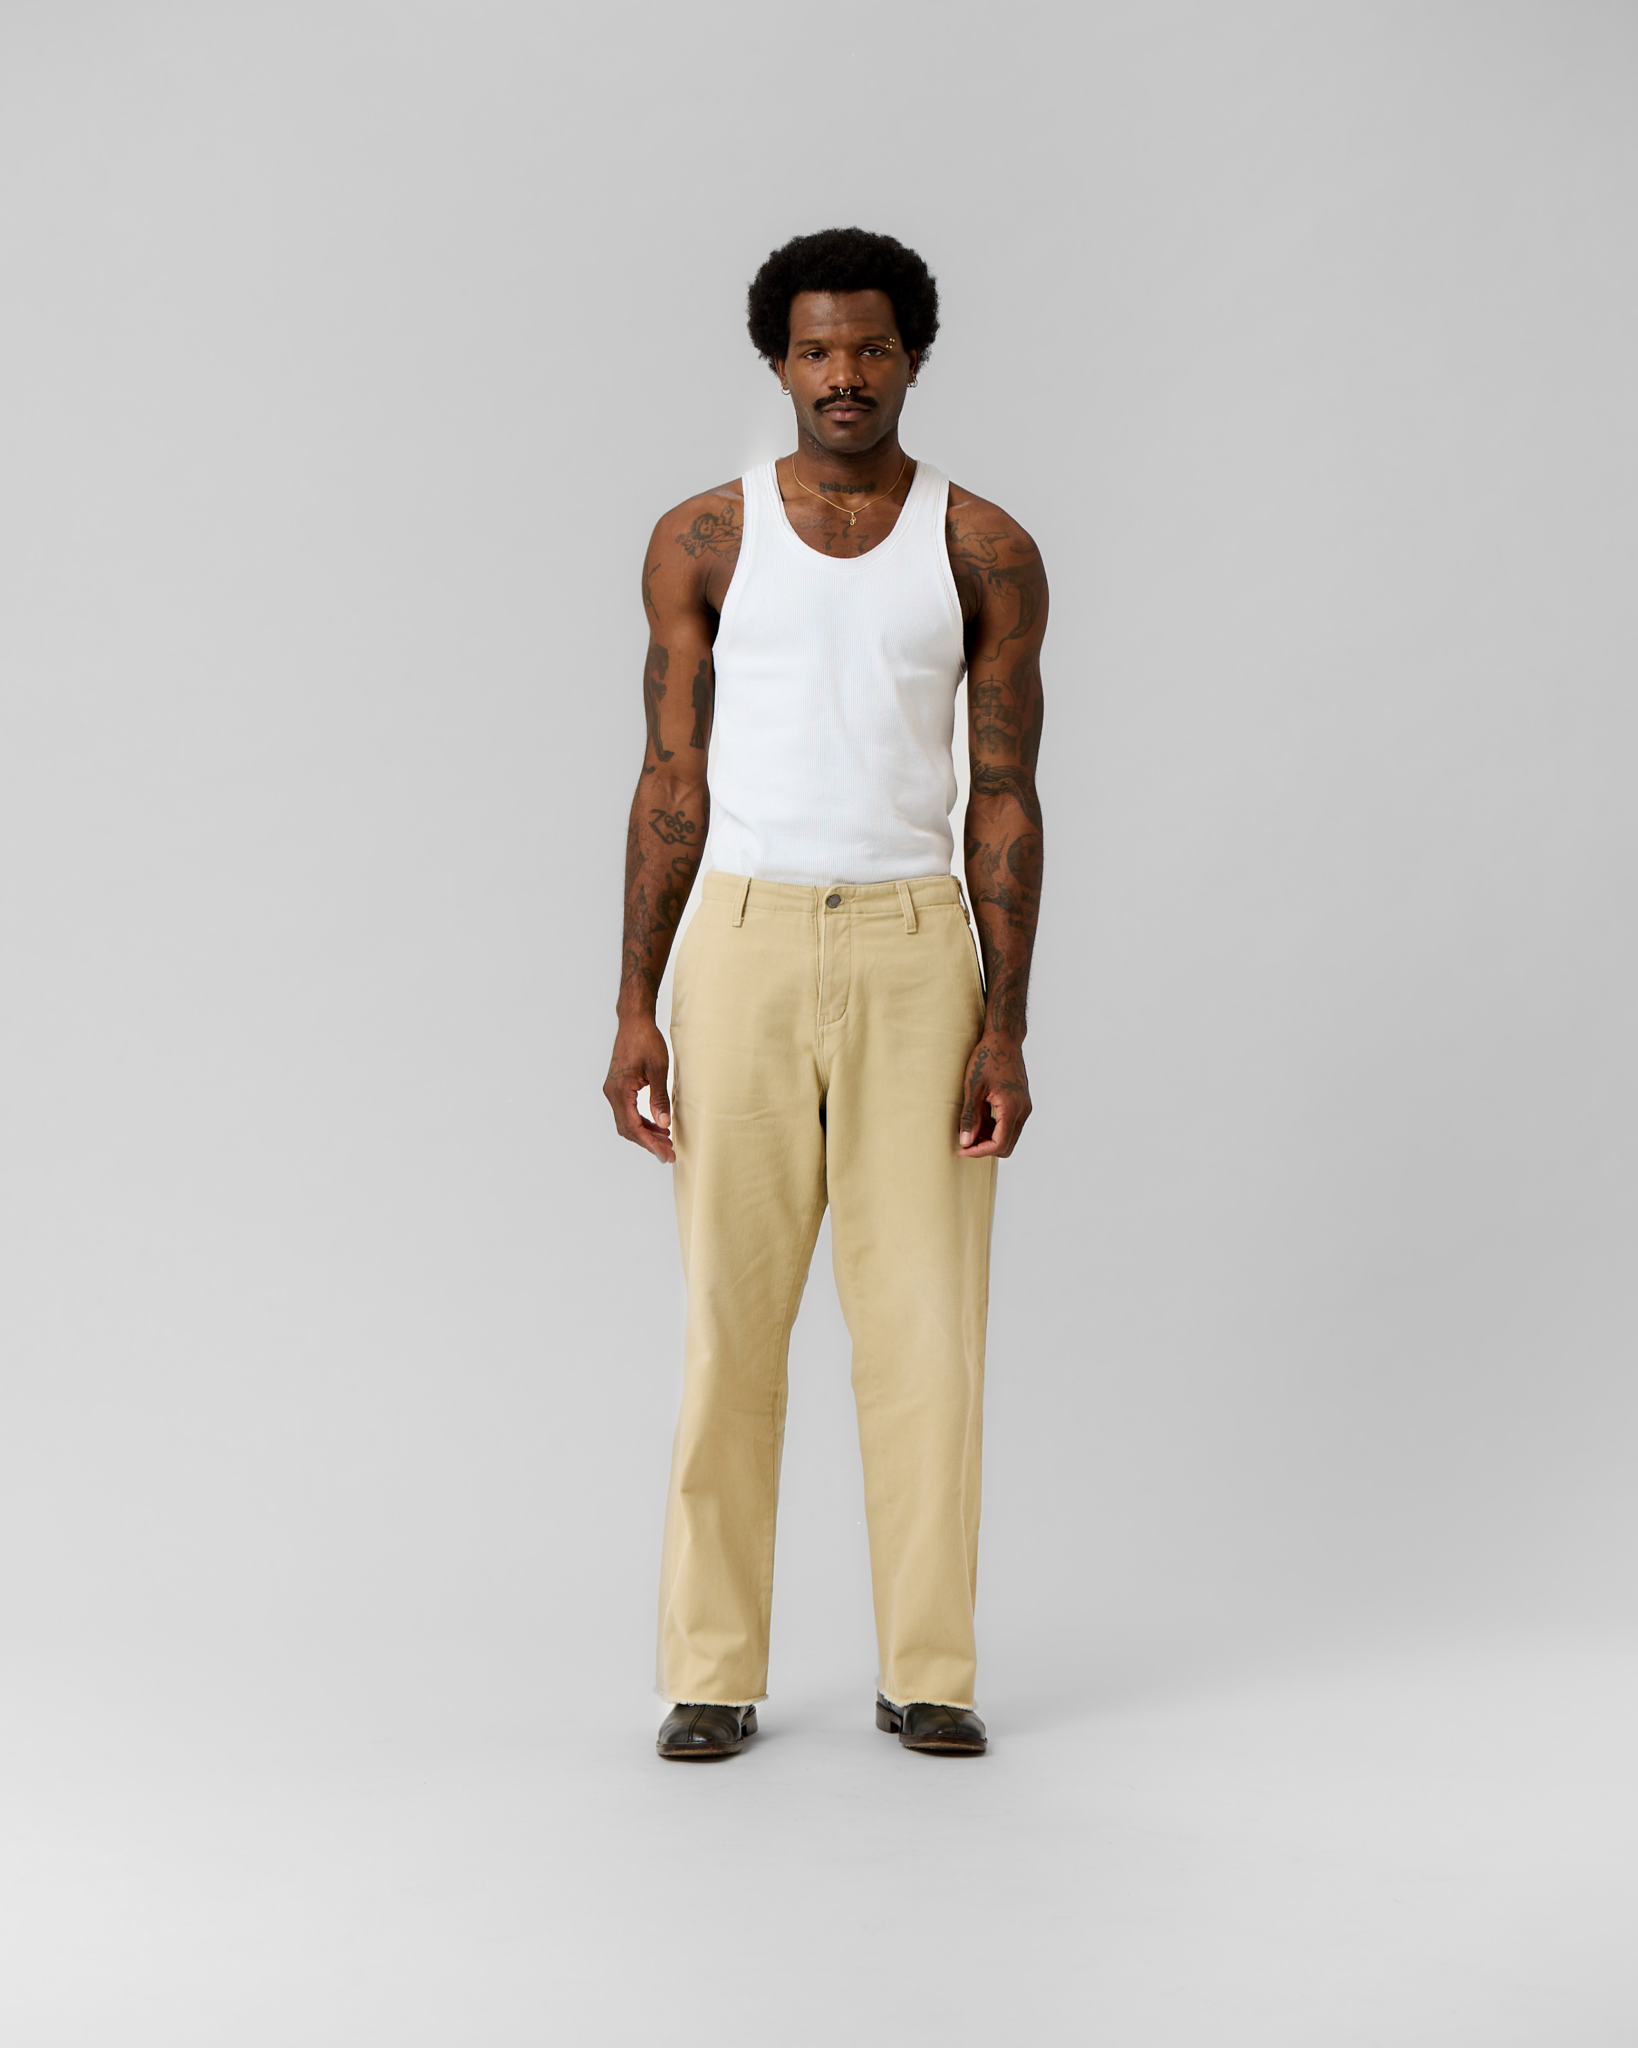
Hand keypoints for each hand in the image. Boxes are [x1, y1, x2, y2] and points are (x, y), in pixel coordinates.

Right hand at [604, 1015, 675, 1162]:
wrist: (634, 1022)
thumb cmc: (646, 1040)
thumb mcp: (659, 1069)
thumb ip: (660, 1098)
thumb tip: (664, 1124)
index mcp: (620, 1090)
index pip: (633, 1126)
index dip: (650, 1143)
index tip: (664, 1154)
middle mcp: (612, 1093)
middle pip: (628, 1129)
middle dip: (648, 1143)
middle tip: (668, 1153)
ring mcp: (613, 1091)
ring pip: (626, 1122)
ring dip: (645, 1133)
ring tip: (666, 1141)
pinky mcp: (617, 1087)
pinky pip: (627, 1112)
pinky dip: (641, 1121)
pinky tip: (657, 1125)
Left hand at [959, 1032, 1031, 1158]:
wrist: (1004, 1039)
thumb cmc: (987, 1058)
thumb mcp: (973, 1088)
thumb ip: (970, 1117)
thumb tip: (965, 1142)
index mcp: (1012, 1107)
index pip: (999, 1144)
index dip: (979, 1152)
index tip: (961, 1149)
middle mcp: (1023, 1110)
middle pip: (1007, 1146)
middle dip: (984, 1148)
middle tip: (964, 1141)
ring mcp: (1024, 1107)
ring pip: (1008, 1136)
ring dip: (989, 1137)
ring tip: (969, 1125)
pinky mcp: (1021, 1103)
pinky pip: (1009, 1125)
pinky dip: (994, 1127)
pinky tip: (978, 1116)